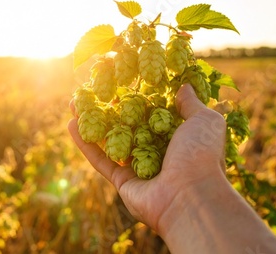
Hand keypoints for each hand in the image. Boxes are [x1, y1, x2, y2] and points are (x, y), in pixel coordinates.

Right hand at [68, 84, 226, 232]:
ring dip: (91, 122)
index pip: (150, 112)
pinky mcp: (122, 181)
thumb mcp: (204, 121)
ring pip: (109, 140)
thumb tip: (184, 86)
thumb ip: (191, 104)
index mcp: (175, 136)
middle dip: (107, 108)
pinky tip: (71, 125)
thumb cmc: (200, 155)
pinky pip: (100, 160)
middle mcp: (155, 150)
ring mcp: (137, 166)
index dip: (134, 96)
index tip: (119, 80)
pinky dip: (85, 144)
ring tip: (74, 104)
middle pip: (125, 124)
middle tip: (91, 91)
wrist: (191, 196)